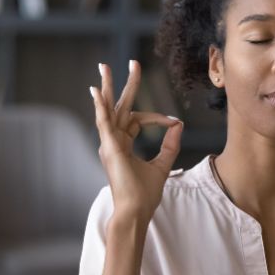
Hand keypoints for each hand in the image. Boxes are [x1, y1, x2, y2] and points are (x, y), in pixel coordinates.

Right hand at [90, 60, 182, 220]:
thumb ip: (170, 144)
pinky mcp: (110, 148)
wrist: (136, 211)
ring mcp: (109, 144)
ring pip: (108, 109)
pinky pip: (103, 123)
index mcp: (124, 144)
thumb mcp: (162, 165)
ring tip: (104, 67)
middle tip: (132, 62)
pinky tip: (96, 92)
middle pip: (120, 107)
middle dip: (126, 84)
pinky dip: (100, 107)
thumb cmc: (145, 194)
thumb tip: (178, 123)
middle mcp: (114, 141)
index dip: (157, 118)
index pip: (138, 120)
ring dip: (107, 87)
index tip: (173, 121)